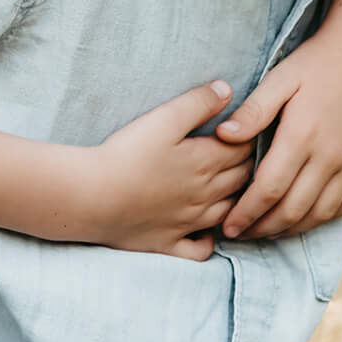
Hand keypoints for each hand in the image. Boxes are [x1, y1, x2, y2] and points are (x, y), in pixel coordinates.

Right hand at [83, 80, 253, 257]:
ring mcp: (188, 223)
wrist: (92, 196)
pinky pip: (200, 250)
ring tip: (233, 187)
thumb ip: (198, 103)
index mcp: (206, 162)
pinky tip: (205, 231)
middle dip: (249, 164)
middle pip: (242, 179)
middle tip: (245, 154)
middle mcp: (205, 195)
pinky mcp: (168, 243)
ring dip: (238, 199)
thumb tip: (228, 90)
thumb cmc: (126, 154)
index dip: (249, 137)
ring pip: (228, 212)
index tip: (247, 129)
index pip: (244, 148)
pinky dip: (209, 241)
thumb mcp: (163, 119)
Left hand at [217, 37, 341, 239]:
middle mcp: (331, 156)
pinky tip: (309, 216)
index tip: (227, 227)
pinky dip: (328, 216)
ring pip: (321, 213)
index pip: (268, 191)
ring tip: (269, 230)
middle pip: (292, 210)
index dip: (245, 214)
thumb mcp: (278, 79)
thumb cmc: (316, 61)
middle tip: (242, 235)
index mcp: (302, 136)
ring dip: (292, 228)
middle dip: (263, 229)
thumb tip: (221, 137)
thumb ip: (252, 111)